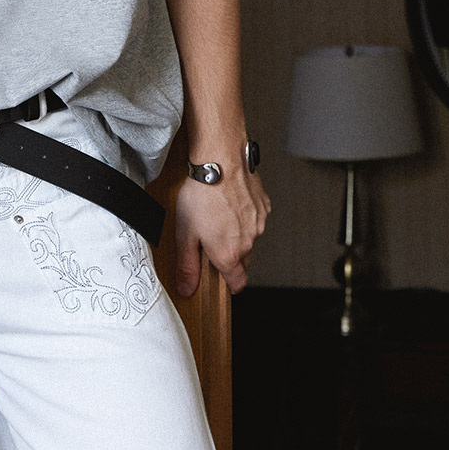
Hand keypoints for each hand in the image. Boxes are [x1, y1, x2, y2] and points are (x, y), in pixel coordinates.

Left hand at [172, 159, 269, 298]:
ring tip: (218, 216)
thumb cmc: (202, 194)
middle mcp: (248, 242)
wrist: (220, 162)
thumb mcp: (185, 234)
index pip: (238, 283)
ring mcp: (258, 224)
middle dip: (229, 256)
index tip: (222, 278)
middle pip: (243, 261)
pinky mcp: (263, 206)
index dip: (230, 284)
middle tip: (211, 240)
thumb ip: (187, 265)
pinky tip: (229, 203)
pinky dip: (244, 216)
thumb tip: (187, 287)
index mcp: (229, 254)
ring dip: (237, 234)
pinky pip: (255, 219)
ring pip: (250, 238)